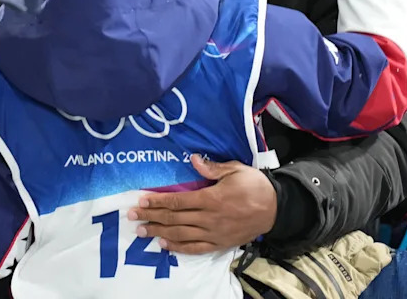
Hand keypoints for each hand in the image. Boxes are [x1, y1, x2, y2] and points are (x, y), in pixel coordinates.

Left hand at [127, 156, 276, 253]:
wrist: (275, 209)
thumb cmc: (254, 185)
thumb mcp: (235, 170)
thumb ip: (212, 168)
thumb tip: (193, 159)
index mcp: (211, 198)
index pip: (178, 200)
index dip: (157, 201)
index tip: (141, 200)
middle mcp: (209, 217)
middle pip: (174, 218)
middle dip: (151, 216)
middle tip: (131, 216)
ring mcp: (213, 233)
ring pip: (180, 234)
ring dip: (158, 232)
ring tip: (141, 231)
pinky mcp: (219, 244)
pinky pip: (195, 248)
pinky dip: (178, 248)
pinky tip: (163, 244)